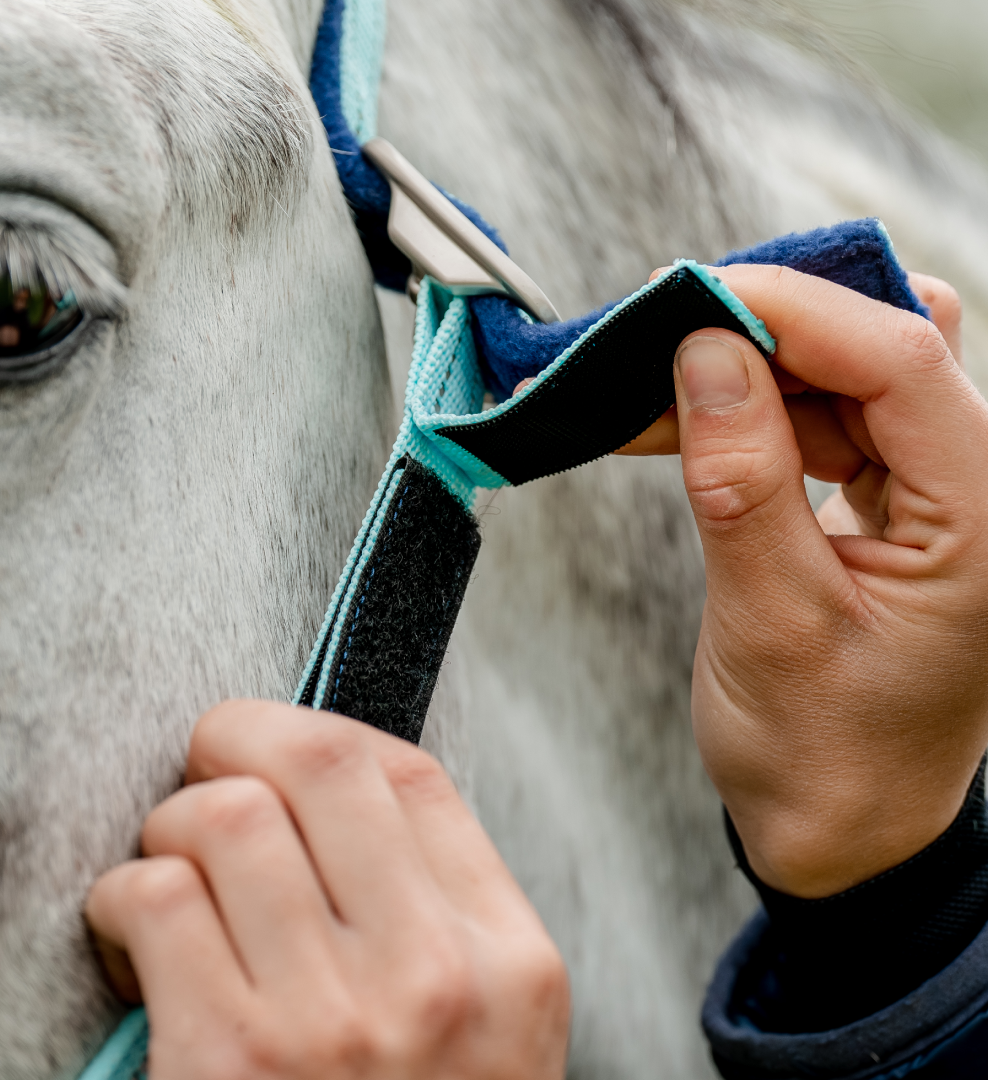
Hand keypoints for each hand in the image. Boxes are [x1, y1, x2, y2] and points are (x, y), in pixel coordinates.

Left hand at [85, 701, 569, 1079]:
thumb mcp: (483, 1030)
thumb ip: (432, 912)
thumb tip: (318, 791)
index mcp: (511, 961)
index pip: (410, 777)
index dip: (320, 733)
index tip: (270, 743)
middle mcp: (435, 979)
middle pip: (319, 766)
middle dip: (237, 735)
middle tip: (206, 762)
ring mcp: (333, 1025)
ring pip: (226, 817)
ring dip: (172, 823)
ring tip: (169, 864)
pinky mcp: (230, 1069)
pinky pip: (158, 899)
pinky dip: (124, 896)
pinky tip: (132, 929)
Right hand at [661, 265, 987, 897]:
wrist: (838, 823)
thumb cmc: (822, 752)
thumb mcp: (772, 623)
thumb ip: (744, 482)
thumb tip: (706, 353)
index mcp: (981, 518)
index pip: (904, 358)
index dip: (795, 309)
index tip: (690, 296)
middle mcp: (970, 486)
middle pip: (880, 344)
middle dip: (764, 328)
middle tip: (659, 339)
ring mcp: (926, 491)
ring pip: (837, 375)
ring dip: (738, 371)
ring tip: (641, 392)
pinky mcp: (878, 501)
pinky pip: (813, 421)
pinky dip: (739, 412)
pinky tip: (673, 423)